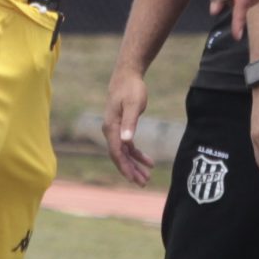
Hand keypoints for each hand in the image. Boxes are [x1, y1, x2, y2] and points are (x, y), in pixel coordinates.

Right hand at [104, 65, 152, 185]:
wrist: (127, 75)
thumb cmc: (131, 89)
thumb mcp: (134, 105)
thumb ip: (130, 123)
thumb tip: (127, 142)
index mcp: (111, 127)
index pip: (116, 153)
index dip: (125, 167)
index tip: (134, 179)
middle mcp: (110, 131)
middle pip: (119, 156)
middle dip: (130, 171)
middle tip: (143, 183)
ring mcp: (115, 130)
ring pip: (123, 153)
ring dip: (134, 165)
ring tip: (146, 177)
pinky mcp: (121, 127)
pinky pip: (128, 146)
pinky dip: (137, 155)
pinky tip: (148, 162)